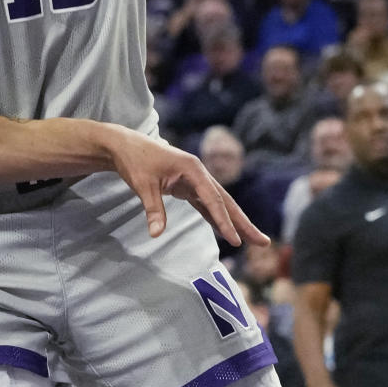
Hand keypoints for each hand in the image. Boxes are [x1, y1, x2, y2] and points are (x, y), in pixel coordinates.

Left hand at [109, 127, 269, 244]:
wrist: (124, 145)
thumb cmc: (135, 160)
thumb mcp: (142, 184)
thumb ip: (152, 209)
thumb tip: (156, 234)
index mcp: (192, 168)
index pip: (212, 198)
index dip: (224, 220)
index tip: (234, 240)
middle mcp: (198, 173)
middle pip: (225, 200)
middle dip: (243, 222)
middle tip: (263, 241)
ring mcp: (194, 179)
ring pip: (218, 203)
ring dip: (234, 221)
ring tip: (252, 239)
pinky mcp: (186, 186)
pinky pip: (205, 205)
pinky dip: (216, 218)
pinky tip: (226, 232)